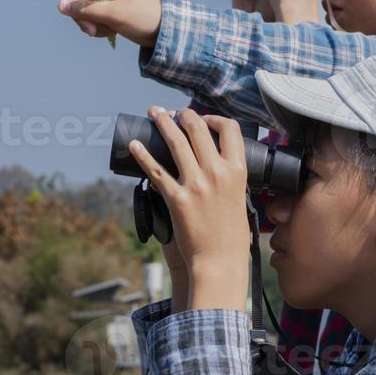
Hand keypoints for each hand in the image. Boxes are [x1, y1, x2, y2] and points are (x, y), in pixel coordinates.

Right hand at [35, 0, 162, 47]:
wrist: (162, 31)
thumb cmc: (144, 16)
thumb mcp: (116, 14)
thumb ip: (87, 10)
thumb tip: (61, 6)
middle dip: (80, 15)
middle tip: (94, 28)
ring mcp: (102, 0)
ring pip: (79, 12)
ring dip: (89, 25)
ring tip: (108, 30)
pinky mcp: (104, 13)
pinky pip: (88, 21)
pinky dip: (95, 29)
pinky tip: (110, 33)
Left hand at [126, 107, 249, 311]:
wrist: (219, 261)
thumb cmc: (231, 236)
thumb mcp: (240, 200)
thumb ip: (229, 180)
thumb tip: (217, 165)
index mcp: (237, 172)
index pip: (230, 129)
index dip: (215, 119)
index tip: (204, 119)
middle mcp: (217, 173)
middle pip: (198, 129)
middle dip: (184, 114)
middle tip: (174, 113)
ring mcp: (196, 184)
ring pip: (175, 141)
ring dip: (162, 122)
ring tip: (154, 113)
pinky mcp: (176, 198)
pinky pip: (155, 170)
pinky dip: (143, 154)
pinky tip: (135, 144)